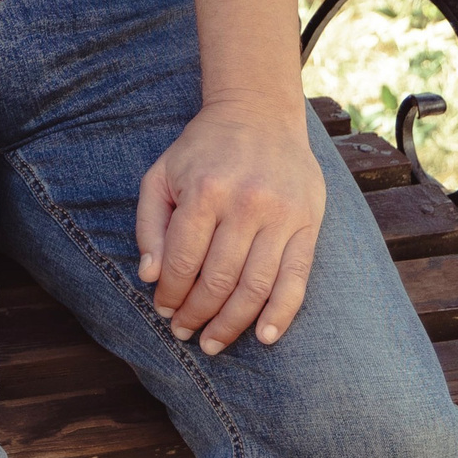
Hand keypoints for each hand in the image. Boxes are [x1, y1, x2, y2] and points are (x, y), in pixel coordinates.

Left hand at [136, 102, 326, 352]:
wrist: (258, 114)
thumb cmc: (202, 150)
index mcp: (205, 191)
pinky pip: (297, 280)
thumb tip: (149, 276)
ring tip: (213, 342)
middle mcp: (246, 205)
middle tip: (184, 334)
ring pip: (256, 287)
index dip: (170, 292)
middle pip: (219, 279)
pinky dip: (281, 314)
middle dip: (197, 314)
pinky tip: (265, 337)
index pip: (183, 259)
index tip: (162, 310)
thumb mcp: (161, 174)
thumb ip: (150, 224)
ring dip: (232, 323)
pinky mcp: (309, 225)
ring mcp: (282, 216)